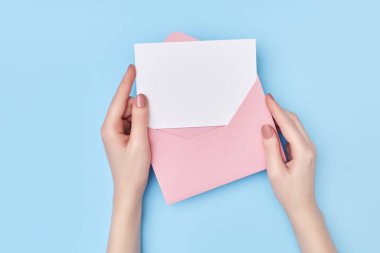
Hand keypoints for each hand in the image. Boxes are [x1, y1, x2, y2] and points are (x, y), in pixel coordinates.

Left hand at [101, 64, 150, 198]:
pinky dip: (140, 123)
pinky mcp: (122, 137)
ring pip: (130, 114)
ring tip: (147, 133)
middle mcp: (110, 128)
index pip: (118, 99)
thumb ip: (140, 118)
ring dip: (140, 117)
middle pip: (125, 106)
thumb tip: (140, 98)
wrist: (128, 190)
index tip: (133, 68)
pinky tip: (146, 132)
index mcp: (109, 127)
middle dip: (138, 107)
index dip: (126, 82)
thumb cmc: (132, 170)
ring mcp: (116, 133)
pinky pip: (132, 122)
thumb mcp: (140, 142)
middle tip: (152, 113)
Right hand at [261, 94, 316, 214]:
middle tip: (265, 101)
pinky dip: (284, 125)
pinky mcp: (305, 151)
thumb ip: (270, 148)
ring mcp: (308, 148)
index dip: (276, 110)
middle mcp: (309, 147)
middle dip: (279, 109)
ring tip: (267, 110)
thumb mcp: (275, 172)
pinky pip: (294, 132)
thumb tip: (266, 127)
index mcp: (303, 151)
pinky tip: (274, 124)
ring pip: (295, 125)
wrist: (302, 205)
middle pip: (294, 121)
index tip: (267, 98)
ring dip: (282, 116)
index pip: (288, 124)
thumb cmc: (288, 192)